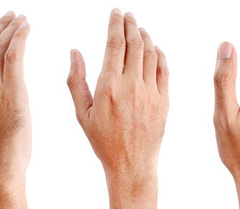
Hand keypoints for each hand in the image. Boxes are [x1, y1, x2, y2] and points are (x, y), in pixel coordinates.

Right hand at [67, 9, 168, 182]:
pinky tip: (155, 49)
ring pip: (151, 54)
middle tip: (128, 16)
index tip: (116, 13)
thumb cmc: (102, 140)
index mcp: (109, 86)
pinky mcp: (164, 101)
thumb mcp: (81, 112)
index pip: (115, 44)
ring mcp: (151, 93)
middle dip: (131, 25)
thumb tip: (75, 52)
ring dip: (146, 37)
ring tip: (139, 29)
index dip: (116, 24)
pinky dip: (160, 55)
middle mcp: (132, 86)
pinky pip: (164, 70)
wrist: (131, 163)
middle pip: (135, 44)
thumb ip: (76, 80)